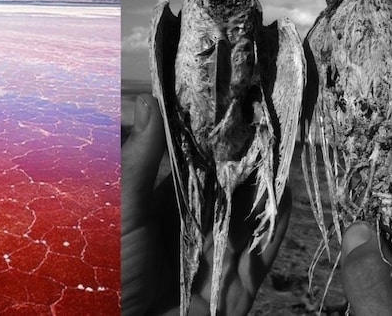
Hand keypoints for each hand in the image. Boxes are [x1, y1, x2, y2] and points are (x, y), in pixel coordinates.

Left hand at [121, 94, 291, 314]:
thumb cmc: (104, 271)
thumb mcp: (122, 211)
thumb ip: (139, 161)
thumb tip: (149, 102)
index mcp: (160, 208)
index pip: (194, 167)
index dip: (214, 140)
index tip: (234, 104)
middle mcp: (190, 230)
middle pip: (226, 192)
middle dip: (247, 162)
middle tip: (272, 120)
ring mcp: (213, 259)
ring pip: (246, 219)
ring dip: (266, 190)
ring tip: (287, 149)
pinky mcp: (231, 290)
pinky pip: (257, 260)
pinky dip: (273, 231)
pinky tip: (287, 198)